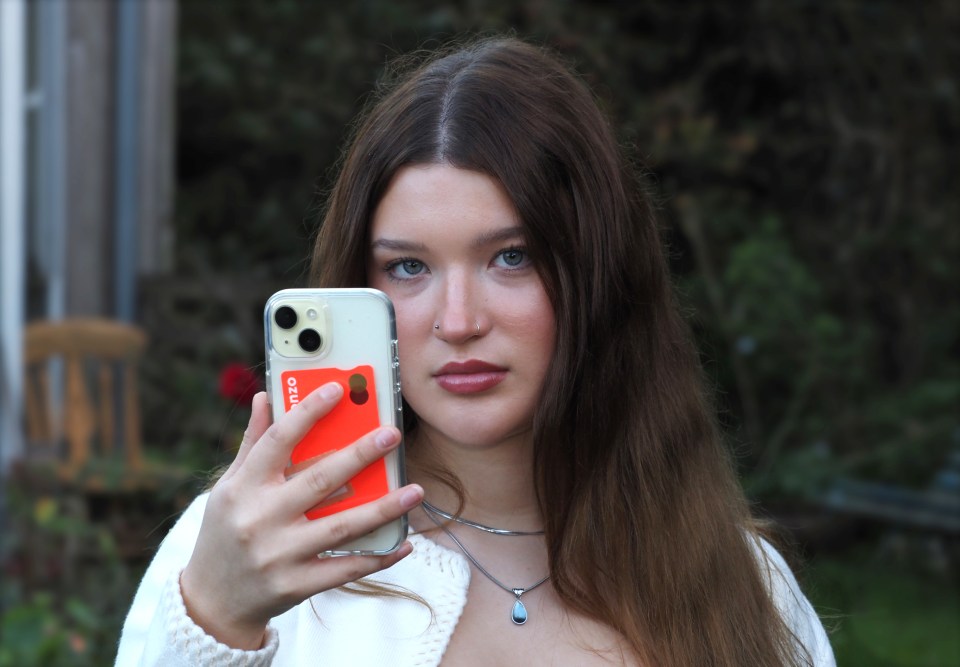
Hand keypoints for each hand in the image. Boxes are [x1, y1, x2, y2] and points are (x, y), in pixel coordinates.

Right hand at [180, 383, 421, 649]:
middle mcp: (259, 519)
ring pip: (341, 527)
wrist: (211, 602)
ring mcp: (278, 555)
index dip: (308, 413)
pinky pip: (345, 569)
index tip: (338, 389)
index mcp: (242, 488)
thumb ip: (252, 444)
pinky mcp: (295, 585)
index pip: (277, 441)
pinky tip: (405, 543)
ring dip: (383, 508)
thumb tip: (264, 397)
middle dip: (360, 455)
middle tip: (392, 434)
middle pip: (319, 480)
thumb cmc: (225, 531)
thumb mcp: (229, 487)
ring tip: (416, 491)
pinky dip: (378, 557)